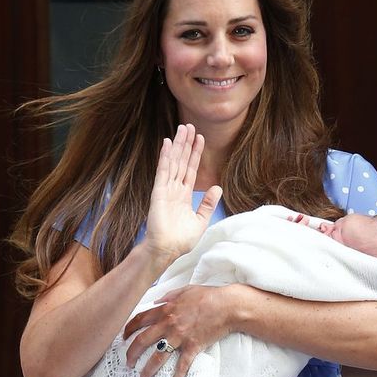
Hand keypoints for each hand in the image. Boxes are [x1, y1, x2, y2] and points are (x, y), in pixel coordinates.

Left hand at [124, 284, 246, 376]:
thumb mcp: (184, 290)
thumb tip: (156, 301)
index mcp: (165, 310)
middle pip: (142, 341)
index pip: (139, 320)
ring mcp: (180, 337)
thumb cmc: (208, 296)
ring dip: (148, 369)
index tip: (124, 338)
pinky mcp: (193, 347)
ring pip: (158, 356)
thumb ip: (168, 296)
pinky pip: (182, 366)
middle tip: (128, 363)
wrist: (227, 306)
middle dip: (132, 354)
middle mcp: (168, 324)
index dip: (128, 329)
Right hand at [143, 123, 221, 267]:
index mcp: (184, 195)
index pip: (191, 170)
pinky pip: (163, 171)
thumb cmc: (181, 240)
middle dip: (186, 144)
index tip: (199, 139)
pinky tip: (168, 143)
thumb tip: (217, 187)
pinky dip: (166, 157)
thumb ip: (208, 204)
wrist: (167, 250)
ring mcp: (166, 189)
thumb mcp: (201, 221)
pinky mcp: (159, 192)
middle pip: (182, 162)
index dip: (195, 154)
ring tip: (182, 128)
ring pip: (173, 162)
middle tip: (189, 125)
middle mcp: (174, 189)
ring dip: (178, 145)